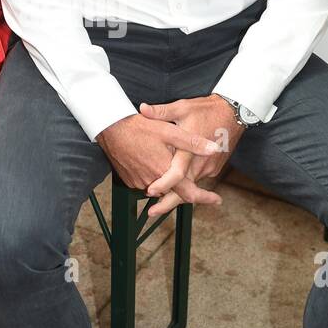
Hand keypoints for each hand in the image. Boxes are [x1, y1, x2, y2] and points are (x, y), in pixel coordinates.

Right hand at [95, 108, 224, 215]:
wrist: (110, 128)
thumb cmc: (140, 127)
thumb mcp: (169, 131)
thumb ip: (192, 143)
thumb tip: (213, 150)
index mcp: (165, 171)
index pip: (188, 192)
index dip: (204, 197)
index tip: (217, 200)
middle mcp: (152, 182)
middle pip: (174, 190)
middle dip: (184, 186)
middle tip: (194, 178)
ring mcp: (139, 183)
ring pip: (160, 186)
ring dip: (167, 179)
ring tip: (165, 159)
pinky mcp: (130, 180)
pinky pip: (147, 182)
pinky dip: (154, 176)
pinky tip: (152, 159)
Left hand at [137, 96, 244, 216]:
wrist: (234, 113)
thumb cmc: (207, 109)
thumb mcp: (183, 107)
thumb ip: (162, 112)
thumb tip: (142, 109)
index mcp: (191, 149)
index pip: (177, 173)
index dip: (163, 184)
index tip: (150, 191)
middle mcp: (201, 163)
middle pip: (184, 189)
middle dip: (167, 202)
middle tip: (151, 213)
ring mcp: (209, 168)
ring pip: (190, 186)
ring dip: (176, 194)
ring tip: (157, 203)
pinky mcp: (214, 169)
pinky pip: (197, 180)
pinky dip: (186, 185)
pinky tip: (175, 188)